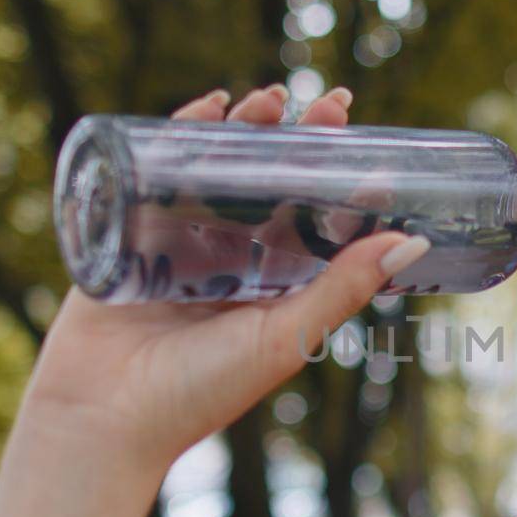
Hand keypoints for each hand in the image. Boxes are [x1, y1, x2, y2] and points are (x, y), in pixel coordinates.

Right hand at [17, 85, 430, 482]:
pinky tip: (208, 108)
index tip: (368, 142)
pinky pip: (160, 173)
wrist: (103, 417)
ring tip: (271, 99)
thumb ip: (344, 288)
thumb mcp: (285, 335)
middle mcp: (232, 262)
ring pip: (221, 172)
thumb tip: (413, 241)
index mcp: (273, 288)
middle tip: (331, 103)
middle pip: (272, 186)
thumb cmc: (201, 391)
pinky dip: (182, 136)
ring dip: (247, 131)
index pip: (316, 220)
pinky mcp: (133, 233)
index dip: (341, 179)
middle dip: (300, 141)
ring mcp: (181, 244)